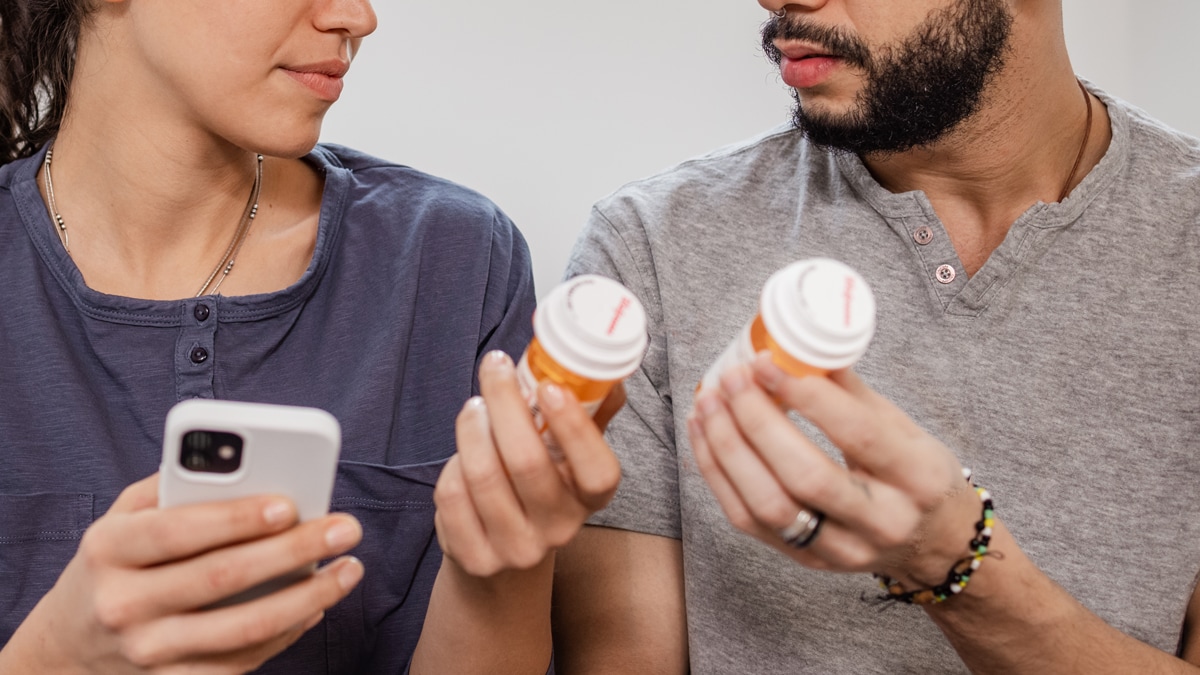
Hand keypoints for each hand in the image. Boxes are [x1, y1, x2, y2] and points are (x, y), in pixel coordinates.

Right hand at [0, 474, 363, 673]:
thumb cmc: (114, 564)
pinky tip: (318, 605)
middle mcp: (124, 603)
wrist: (67, 647)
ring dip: (308, 597)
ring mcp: (149, 652)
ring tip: (349, 569)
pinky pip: (242, 661)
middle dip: (294, 551)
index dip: (236, 518)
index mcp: (109, 549)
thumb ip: (174, 487)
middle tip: (345, 529)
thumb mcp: (122, 517)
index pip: (179, 531)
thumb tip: (247, 465)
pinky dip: (288, 633)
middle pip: (222, 578)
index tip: (289, 504)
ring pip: (244, 628)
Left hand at [433, 350, 622, 576]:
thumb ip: (590, 411)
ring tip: (475, 408)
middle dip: (505, 403)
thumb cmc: (541, 480)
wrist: (505, 546)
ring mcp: (516, 549)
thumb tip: (606, 372)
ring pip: (482, 473)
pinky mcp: (474, 557)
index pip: (597, 471)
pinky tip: (462, 454)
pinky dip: (452, 462)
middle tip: (495, 368)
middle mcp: (559, 529)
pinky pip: (452, 495)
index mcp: (590, 498)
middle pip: (527, 462)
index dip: (575, 428)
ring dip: (472, 426)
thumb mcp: (571, 451)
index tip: (549, 387)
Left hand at [688, 353, 982, 587]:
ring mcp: (841, 549)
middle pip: (806, 475)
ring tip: (707, 405)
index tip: (767, 362)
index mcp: (918, 478)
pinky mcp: (807, 560)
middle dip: (757, 422)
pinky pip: (748, 521)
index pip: (857, 433)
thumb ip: (850, 392)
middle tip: (732, 380)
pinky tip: (705, 436)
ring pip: (770, 506)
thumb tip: (797, 349)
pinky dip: (718, 475)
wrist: (933, 543)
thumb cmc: (916, 474)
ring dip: (727, 450)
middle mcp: (882, 521)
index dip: (807, 396)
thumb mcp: (903, 428)